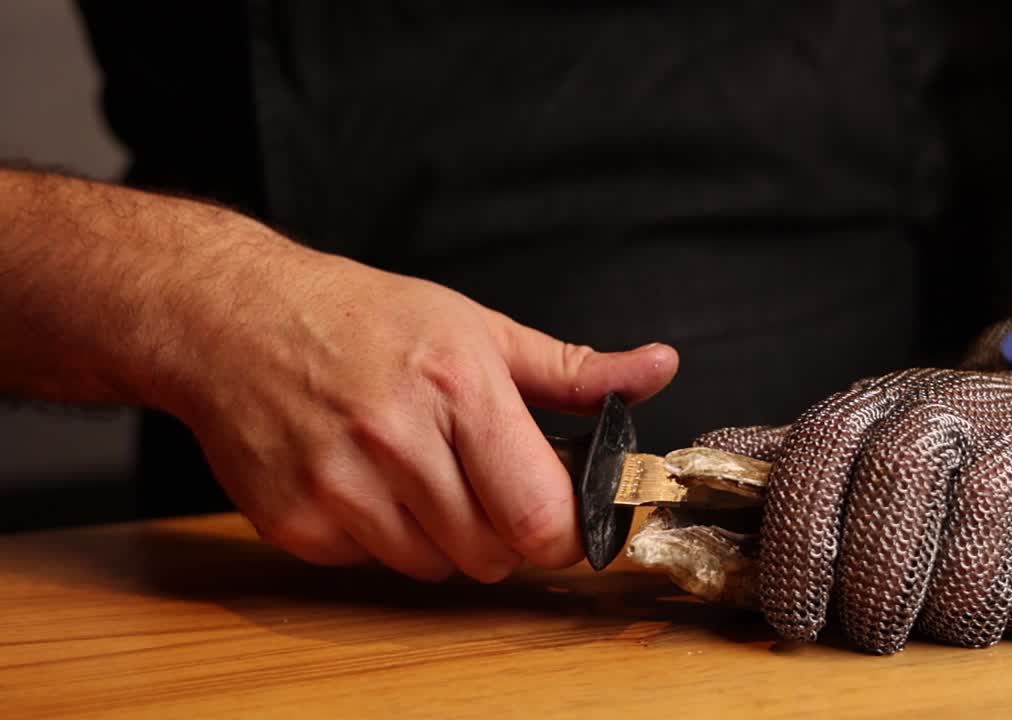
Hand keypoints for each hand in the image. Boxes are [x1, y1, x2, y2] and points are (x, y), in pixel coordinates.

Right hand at [158, 238, 677, 582]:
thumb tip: (657, 370)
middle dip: (502, 529)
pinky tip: (364, 480)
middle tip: (478, 479)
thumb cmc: (363, 318)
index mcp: (460, 389)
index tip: (563, 517)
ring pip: (435, 567)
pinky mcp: (297, 524)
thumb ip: (575, 370)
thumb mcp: (479, 327)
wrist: (233, 319)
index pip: (542, 516)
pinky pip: (373, 564)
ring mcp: (341, 488)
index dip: (565, 530)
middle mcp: (399, 442)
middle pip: (493, 554)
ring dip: (443, 536)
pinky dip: (382, 537)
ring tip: (416, 470)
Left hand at [696, 364, 1011, 653]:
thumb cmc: (951, 447)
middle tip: (865, 634)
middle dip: (868, 590)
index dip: (795, 542)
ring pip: (965, 555)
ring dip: (942, 613)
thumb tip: (689, 470)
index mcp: (872, 408)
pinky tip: (1008, 601)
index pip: (815, 457)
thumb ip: (783, 459)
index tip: (792, 617)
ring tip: (934, 624)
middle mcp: (941, 418)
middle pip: (891, 502)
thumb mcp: (862, 436)